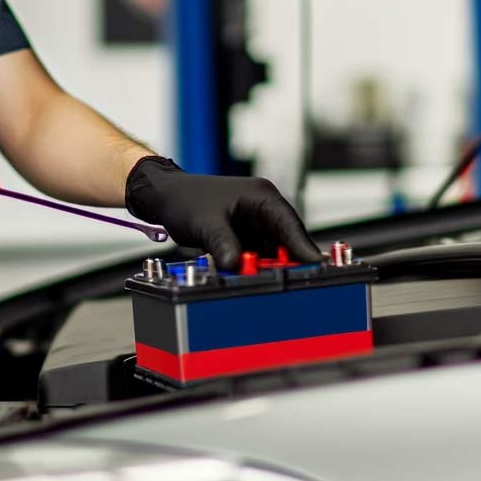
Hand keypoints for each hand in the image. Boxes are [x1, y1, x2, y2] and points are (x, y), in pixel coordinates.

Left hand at [125, 157, 319, 269]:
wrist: (164, 198)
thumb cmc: (185, 200)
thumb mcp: (206, 223)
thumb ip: (223, 244)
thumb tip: (237, 265)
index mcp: (261, 196)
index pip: (289, 223)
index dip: (303, 246)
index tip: (315, 265)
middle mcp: (263, 209)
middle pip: (286, 240)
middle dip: (287, 261)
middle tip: (293, 283)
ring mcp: (255, 224)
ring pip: (273, 251)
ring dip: (271, 267)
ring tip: (269, 283)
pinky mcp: (246, 237)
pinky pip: (259, 256)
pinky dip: (257, 267)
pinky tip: (253, 279)